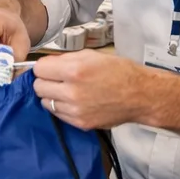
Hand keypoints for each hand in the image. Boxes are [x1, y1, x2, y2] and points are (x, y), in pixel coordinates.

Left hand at [32, 50, 152, 129]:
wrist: (141, 96)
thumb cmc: (119, 72)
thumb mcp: (91, 55)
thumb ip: (65, 59)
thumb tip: (46, 64)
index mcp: (74, 71)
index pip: (38, 69)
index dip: (44, 67)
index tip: (50, 68)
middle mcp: (72, 92)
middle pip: (38, 87)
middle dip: (46, 81)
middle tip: (58, 80)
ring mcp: (75, 110)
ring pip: (45, 102)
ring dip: (52, 96)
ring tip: (67, 91)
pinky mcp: (80, 123)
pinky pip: (57, 114)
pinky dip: (61, 107)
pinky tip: (74, 101)